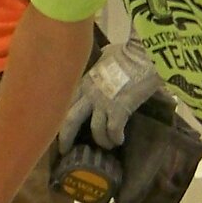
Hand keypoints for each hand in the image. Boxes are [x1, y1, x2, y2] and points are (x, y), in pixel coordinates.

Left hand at [59, 35, 162, 149]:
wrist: (143, 54)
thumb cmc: (127, 52)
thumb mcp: (106, 55)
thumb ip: (102, 61)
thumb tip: (107, 57)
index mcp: (83, 80)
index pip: (64, 102)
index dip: (60, 115)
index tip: (58, 125)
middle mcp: (88, 94)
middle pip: (70, 120)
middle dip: (65, 138)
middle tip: (65, 150)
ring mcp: (103, 102)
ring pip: (95, 129)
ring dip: (101, 140)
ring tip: (107, 145)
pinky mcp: (119, 109)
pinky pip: (113, 130)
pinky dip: (116, 137)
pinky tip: (119, 140)